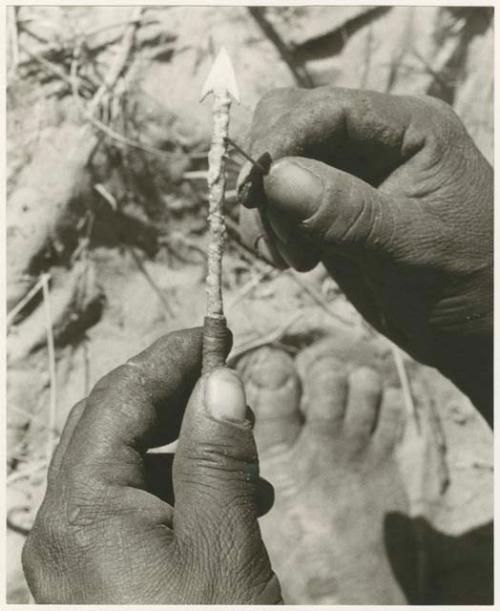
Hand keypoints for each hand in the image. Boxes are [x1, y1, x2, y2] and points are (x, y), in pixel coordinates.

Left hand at [22, 329, 280, 603]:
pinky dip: (175, 486)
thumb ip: (217, 455)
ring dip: (180, 443)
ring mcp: (73, 553)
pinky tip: (223, 497)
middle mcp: (62, 527)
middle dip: (172, 395)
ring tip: (236, 445)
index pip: (120, 398)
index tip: (214, 334)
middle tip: (222, 378)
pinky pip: (128, 505)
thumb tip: (219, 382)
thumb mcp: (222, 542)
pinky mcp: (93, 572)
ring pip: (121, 464)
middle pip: (111, 424)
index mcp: (83, 510)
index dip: (169, 358)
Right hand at [238, 87, 492, 422]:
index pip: (327, 110)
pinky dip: (271, 229)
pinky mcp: (332, 212)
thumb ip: (347, 213)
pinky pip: (281, 204)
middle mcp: (376, 143)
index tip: (254, 189)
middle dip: (272, 178)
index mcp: (411, 131)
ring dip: (267, 211)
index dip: (282, 140)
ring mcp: (350, 177)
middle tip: (279, 236)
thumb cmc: (469, 285)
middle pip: (291, 126)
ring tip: (293, 259)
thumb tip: (274, 178)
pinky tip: (293, 261)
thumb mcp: (413, 249)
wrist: (475, 330)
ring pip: (278, 167)